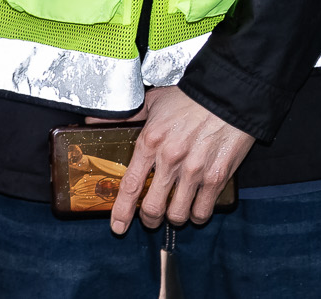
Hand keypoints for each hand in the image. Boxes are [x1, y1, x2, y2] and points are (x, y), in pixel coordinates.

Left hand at [108, 84, 254, 234]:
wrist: (227, 95)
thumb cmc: (189, 98)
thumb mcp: (151, 102)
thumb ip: (125, 117)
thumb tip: (93, 124)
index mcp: (151, 141)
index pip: (131, 185)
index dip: (122, 211)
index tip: (118, 225)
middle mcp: (171, 160)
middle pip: (153, 208)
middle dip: (148, 219)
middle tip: (149, 217)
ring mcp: (195, 171)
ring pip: (178, 215)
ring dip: (173, 218)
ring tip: (173, 211)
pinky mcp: (216, 178)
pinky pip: (203, 211)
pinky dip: (197, 215)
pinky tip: (194, 207)